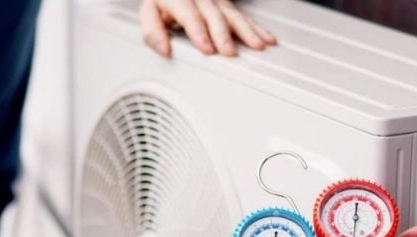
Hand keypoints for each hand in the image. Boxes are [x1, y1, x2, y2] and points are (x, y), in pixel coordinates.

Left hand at [139, 0, 275, 56]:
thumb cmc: (163, 3)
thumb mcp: (150, 13)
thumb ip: (152, 31)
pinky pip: (244, 16)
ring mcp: (216, 0)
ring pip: (233, 15)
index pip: (189, 14)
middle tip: (229, 52)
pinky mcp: (227, 5)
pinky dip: (256, 28)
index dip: (199, 32)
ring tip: (257, 46)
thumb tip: (163, 49)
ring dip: (247, 32)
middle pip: (214, 15)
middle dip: (223, 34)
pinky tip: (267, 38)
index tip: (206, 48)